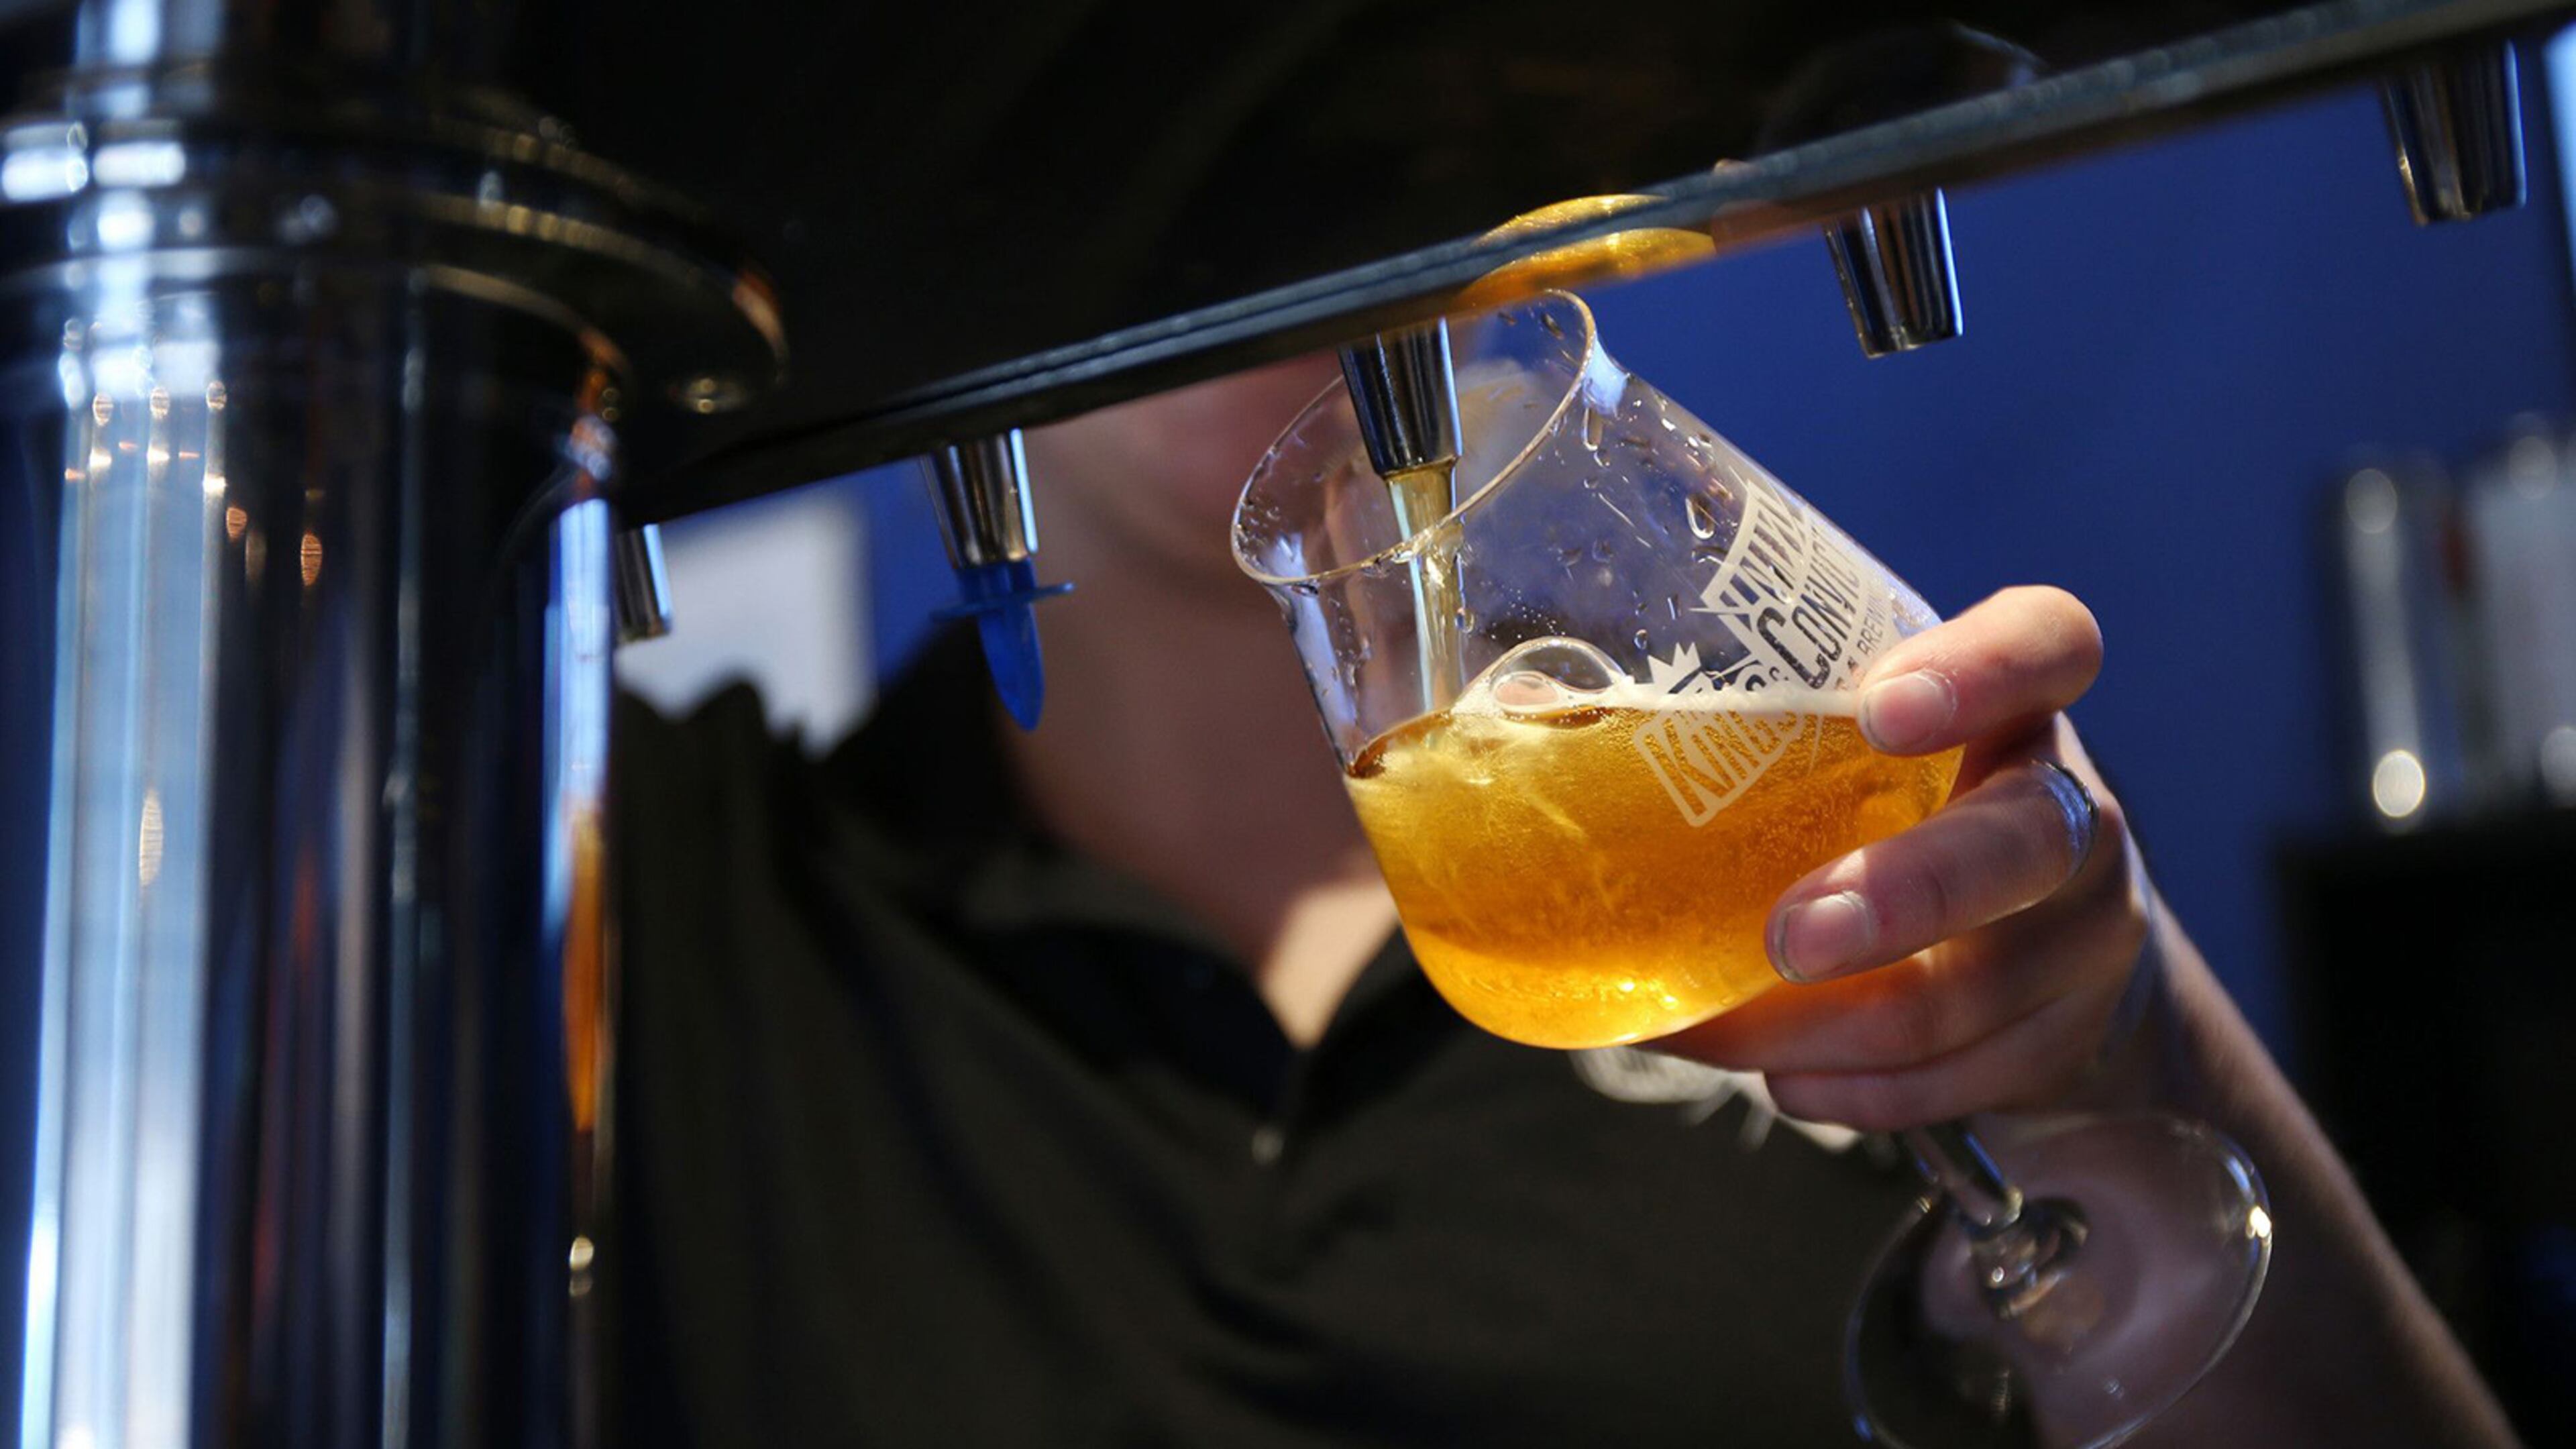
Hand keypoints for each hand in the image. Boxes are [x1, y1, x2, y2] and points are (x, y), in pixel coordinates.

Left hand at [1655, 586, 2153, 1130]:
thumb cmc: (1898, 827)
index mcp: (2011, 709)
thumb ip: (1736, 740)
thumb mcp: (1849, 764)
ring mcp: (2084, 935)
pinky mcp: (2063, 1043)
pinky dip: (1850, 1092)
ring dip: (1826, 1027)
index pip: (2045, 644)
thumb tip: (1518, 719)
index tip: (1881, 709)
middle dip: (1904, 894)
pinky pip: (1956, 1084)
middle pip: (2027, 843)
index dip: (1979, 670)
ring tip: (1721, 1032)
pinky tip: (1784, 1081)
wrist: (2056, 977)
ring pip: (1970, 992)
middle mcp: (2067, 812)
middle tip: (1789, 936)